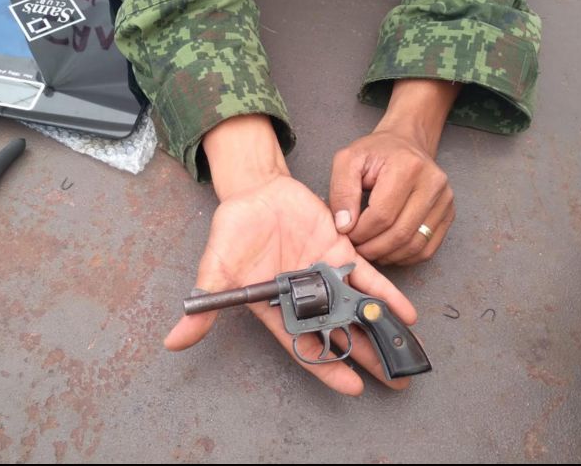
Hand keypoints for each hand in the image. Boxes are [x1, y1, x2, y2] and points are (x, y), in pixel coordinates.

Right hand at [164, 116, 417, 395]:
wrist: (255, 193)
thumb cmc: (233, 233)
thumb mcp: (216, 270)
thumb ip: (205, 306)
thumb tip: (173, 342)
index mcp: (278, 310)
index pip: (305, 346)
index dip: (328, 368)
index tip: (352, 388)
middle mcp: (306, 299)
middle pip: (340, 335)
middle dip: (366, 358)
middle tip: (396, 382)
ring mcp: (326, 277)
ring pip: (358, 310)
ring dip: (382, 330)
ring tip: (407, 353)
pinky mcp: (340, 253)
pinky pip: (367, 278)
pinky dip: (386, 294)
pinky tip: (406, 312)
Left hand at [329, 79, 460, 264]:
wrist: (406, 144)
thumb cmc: (376, 153)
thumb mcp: (348, 161)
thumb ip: (342, 191)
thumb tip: (345, 225)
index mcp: (408, 166)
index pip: (382, 215)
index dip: (360, 232)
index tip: (346, 233)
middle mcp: (433, 183)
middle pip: (400, 233)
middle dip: (372, 248)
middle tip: (356, 247)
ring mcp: (445, 200)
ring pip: (415, 245)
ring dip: (388, 255)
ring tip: (369, 249)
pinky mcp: (448, 214)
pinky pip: (427, 248)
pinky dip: (405, 257)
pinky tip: (387, 250)